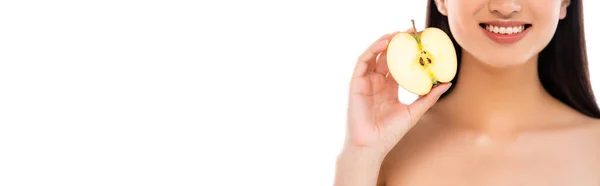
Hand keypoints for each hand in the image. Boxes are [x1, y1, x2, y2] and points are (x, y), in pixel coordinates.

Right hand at [345, 29, 451, 156]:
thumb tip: (447, 83)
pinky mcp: (357, 83)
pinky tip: (384, 43)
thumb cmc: (390, 133)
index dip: (407, 52)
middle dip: (397, 43)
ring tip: (398, 34)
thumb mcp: (415, 112)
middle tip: (411, 33)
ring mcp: (366, 82)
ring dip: (384, 42)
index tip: (420, 42)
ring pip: (374, 55)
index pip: (398, 64)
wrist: (373, 145)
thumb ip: (429, 97)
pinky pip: (363, 61)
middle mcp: (377, 82)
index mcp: (389, 88)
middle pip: (386, 56)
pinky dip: (372, 49)